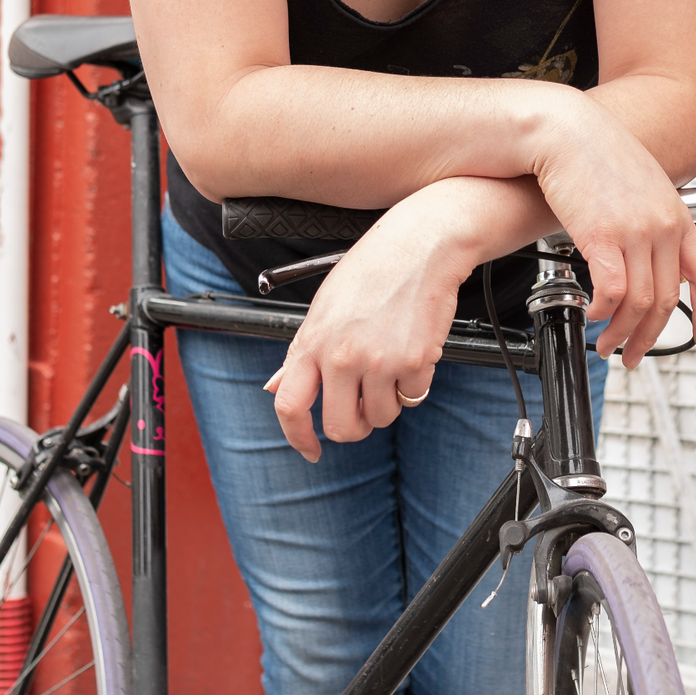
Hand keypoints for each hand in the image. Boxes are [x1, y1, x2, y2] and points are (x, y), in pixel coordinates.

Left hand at [264, 189, 474, 460]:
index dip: (298, 438)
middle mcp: (342, 356)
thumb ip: (300, 354)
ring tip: (390, 366)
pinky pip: (413, 398)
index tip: (311, 449)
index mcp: (312, 341)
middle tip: (363, 409)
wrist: (419, 245)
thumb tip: (275, 390)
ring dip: (388, 402)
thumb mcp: (323, 307)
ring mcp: (379, 361)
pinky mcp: (415, 362)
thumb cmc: (371, 270)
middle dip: (354, 426)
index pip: (290, 406)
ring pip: (382, 417)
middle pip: (341, 427)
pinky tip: (412, 352)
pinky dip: (415, 384)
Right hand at [526, 88, 695, 367]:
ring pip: (641, 302)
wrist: (564, 129)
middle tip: (633, 355)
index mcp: (676, 215)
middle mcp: (662, 225)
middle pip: (668, 298)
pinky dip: (603, 311)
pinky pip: (612, 290)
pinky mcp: (603, 235)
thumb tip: (649, 251)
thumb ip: (652, 218)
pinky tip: (593, 314)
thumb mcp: (640, 184)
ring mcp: (635, 230)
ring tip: (606, 344)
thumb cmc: (594, 152)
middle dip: (650, 336)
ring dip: (622, 332)